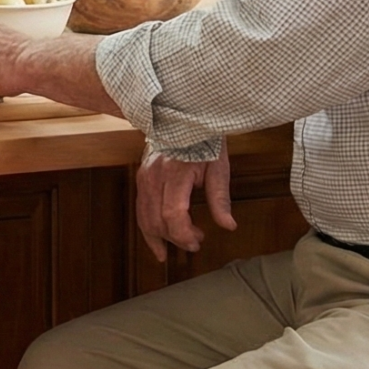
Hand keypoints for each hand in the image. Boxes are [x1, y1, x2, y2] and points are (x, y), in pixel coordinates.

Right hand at [133, 147, 237, 261]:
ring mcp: (144, 177)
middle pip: (156, 220)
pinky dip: (148, 227)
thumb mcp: (218, 168)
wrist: (183, 120)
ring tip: (171, 249)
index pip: (172, 214)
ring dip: (158, 237)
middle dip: (174, 238)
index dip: (183, 234)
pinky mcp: (141, 178)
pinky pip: (140, 209)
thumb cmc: (204, 142)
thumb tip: (228, 226)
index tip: (197, 242)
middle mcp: (154, 176)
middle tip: (194, 244)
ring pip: (144, 218)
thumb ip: (220, 199)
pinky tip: (157, 239)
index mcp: (175, 172)